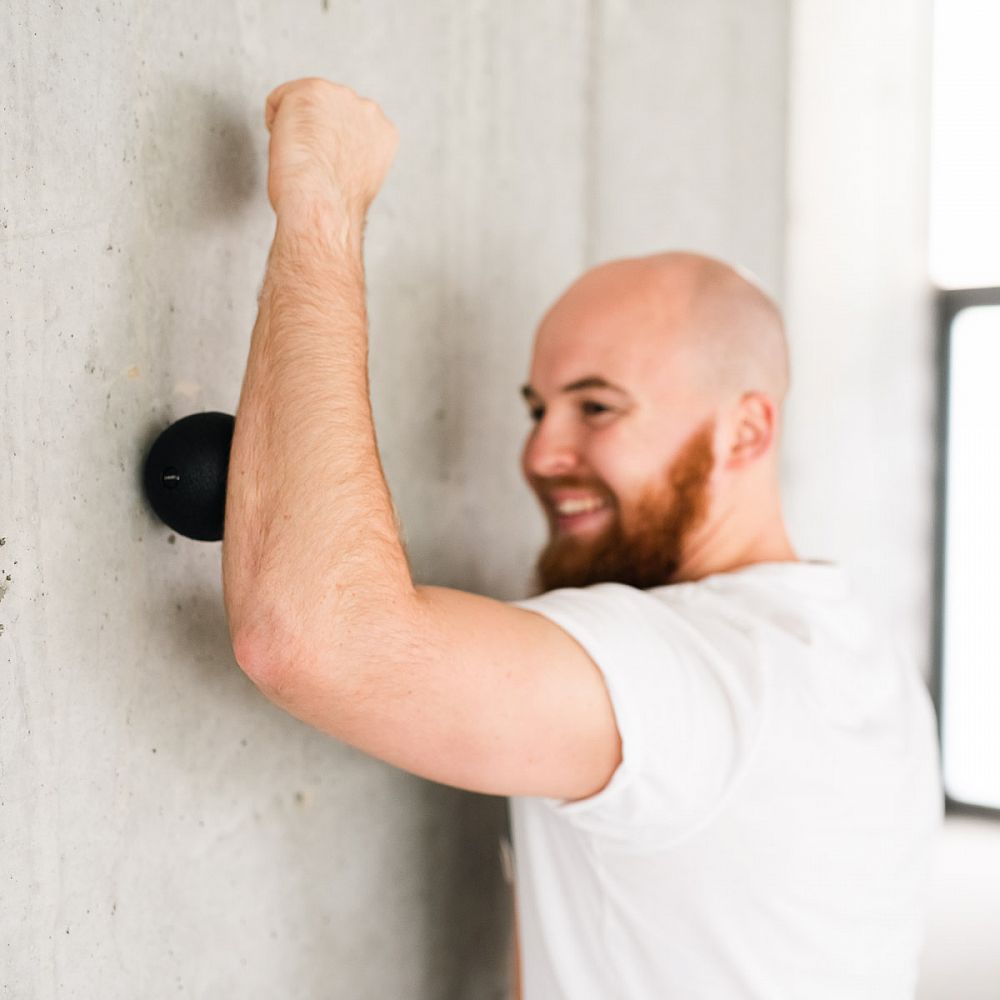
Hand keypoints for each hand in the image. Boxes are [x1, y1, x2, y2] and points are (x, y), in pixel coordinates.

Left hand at [264, 78, 397, 234]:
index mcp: (383, 132)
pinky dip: (275, 123)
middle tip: (311, 164)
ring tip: (302, 158)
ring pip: (303, 103)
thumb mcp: (358, 179)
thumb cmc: (335, 207)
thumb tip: (334, 155)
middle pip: (327, 109)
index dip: (330, 146)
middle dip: (316, 130)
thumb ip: (352, 155)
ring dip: (297, 126)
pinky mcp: (312, 90)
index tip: (325, 167)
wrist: (323, 207)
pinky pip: (278, 101)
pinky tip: (288, 148)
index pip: (348, 125)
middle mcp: (367, 109)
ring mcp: (340, 96)